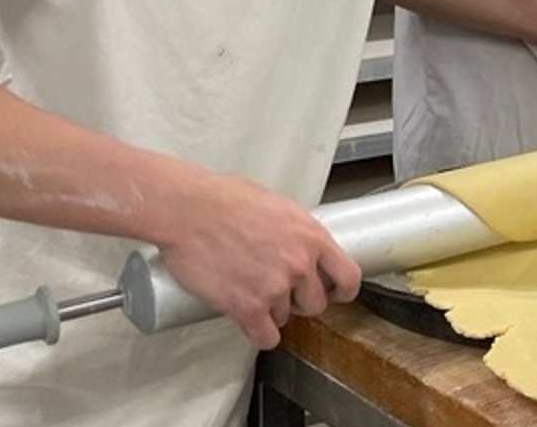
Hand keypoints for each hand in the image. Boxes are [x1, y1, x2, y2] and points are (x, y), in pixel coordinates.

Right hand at [153, 171, 360, 348]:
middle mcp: (299, 264)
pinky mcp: (248, 307)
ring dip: (270, 312)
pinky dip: (258, 333)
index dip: (341, 290)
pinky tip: (249, 321)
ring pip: (285, 318)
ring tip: (250, 291)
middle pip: (315, 304)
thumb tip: (300, 244)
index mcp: (311, 236)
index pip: (349, 277)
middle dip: (299, 301)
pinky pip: (266, 337)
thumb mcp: (277, 206)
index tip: (332, 293)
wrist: (187, 210)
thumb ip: (295, 232)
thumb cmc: (222, 200)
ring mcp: (275, 288)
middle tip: (279, 291)